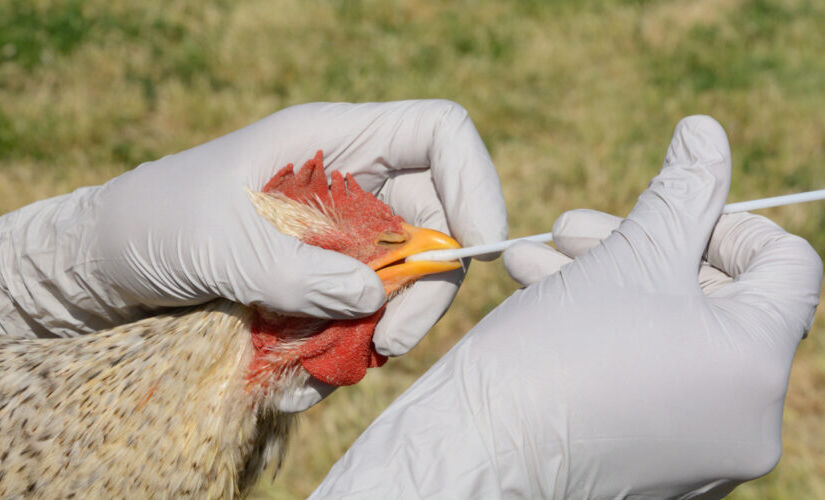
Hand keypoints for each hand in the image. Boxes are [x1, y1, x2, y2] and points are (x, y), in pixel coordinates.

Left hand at [0, 100, 506, 357]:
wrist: (111, 261)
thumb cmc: (156, 222)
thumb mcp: (220, 243)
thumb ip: (298, 273)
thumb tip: (374, 300)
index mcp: (335, 140)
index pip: (439, 135)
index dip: (475, 182)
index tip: (477, 248)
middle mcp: (352, 183)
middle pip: (435, 220)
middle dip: (425, 286)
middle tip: (391, 341)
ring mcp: (341, 234)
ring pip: (403, 280)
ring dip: (377, 330)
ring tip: (318, 367)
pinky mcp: (326, 279)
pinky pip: (363, 316)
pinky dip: (342, 350)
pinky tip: (293, 375)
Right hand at [310, 116, 821, 497]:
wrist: (477, 452)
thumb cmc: (550, 355)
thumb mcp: (627, 256)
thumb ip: (684, 190)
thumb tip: (708, 131)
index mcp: (754, 365)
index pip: (789, 268)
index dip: (731, 222)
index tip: (671, 213)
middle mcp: (746, 419)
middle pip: (718, 300)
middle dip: (643, 248)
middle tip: (575, 227)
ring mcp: (703, 449)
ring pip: (673, 336)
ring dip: (609, 283)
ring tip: (539, 257)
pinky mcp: (659, 461)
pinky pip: (651, 378)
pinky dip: (609, 334)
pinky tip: (543, 296)